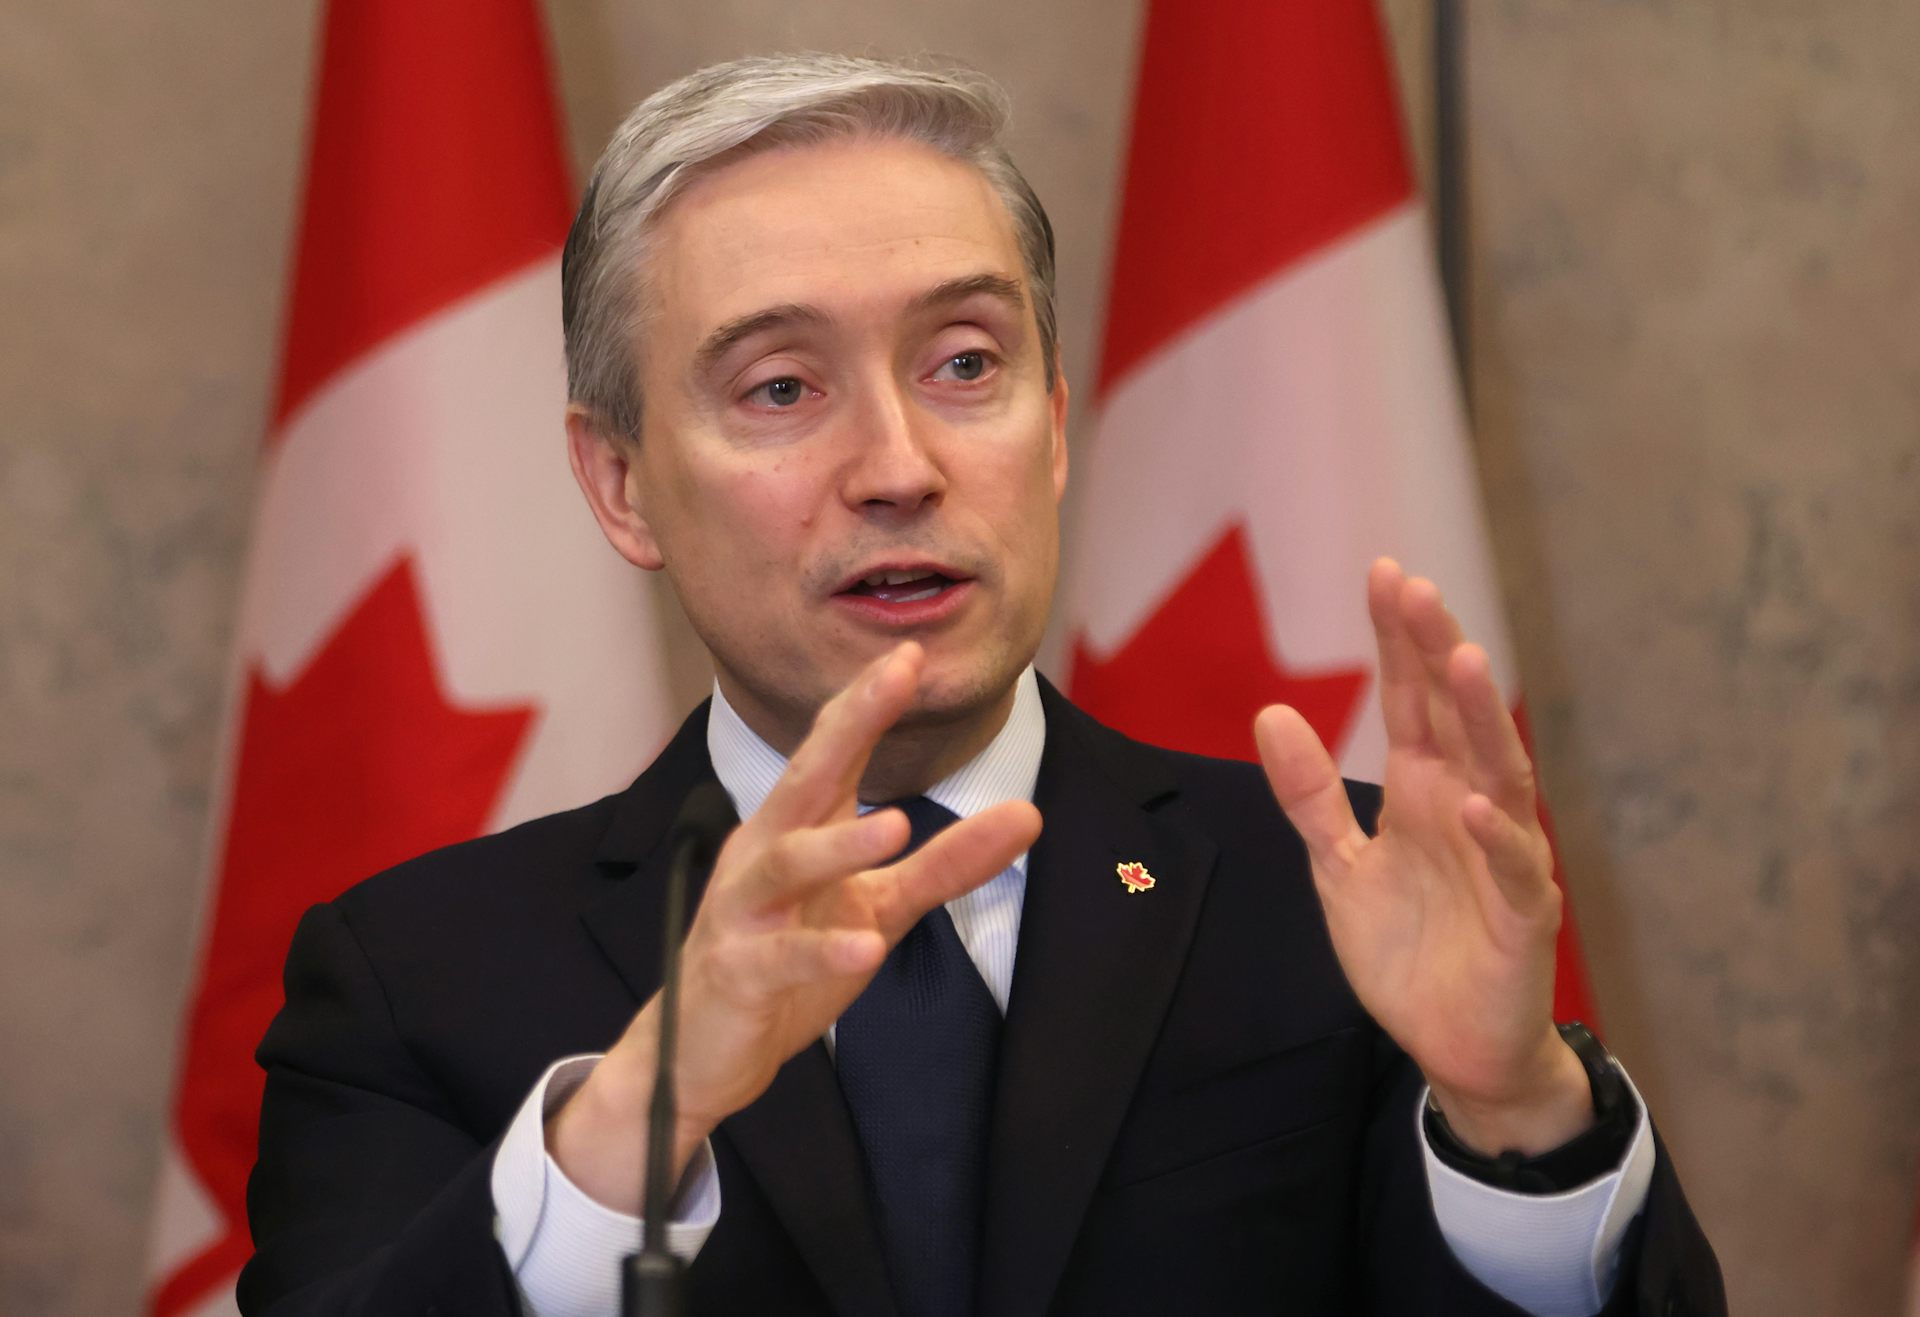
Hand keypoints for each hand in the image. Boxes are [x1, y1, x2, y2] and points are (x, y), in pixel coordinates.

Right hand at [547, 642, 1041, 1212]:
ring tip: (896, 825)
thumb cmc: (786, 962)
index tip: (911, 652)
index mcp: (798, 829)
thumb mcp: (878, 907)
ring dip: (839, 844)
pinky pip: (779, 959)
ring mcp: (744, 912)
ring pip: (785, 864)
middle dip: (849, 725)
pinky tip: (864, 949)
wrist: (702, 1051)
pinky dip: (820, 951)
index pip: (833, 752)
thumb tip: (1028, 815)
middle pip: (805, 778)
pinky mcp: (737, 974)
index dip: (868, 702)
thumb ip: (947, 863)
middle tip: (893, 678)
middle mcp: (764, 854)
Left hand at [1254, 560, 1591, 1155]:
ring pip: (1499, 774)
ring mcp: (1502, 857)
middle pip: (1457, 717)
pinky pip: (1514, 869)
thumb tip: (1271, 713)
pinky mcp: (1524, 916)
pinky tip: (1472, 804)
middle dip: (1438, 652)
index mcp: (1424, 790)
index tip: (1384, 574)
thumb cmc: (1407, 950)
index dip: (1400, 642)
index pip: (1413, 701)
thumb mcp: (1337, 867)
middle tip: (1416, 588)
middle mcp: (1468, 808)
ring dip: (1480, 719)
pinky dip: (1495, 837)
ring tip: (1461, 660)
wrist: (1452, 1045)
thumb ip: (1308, 796)